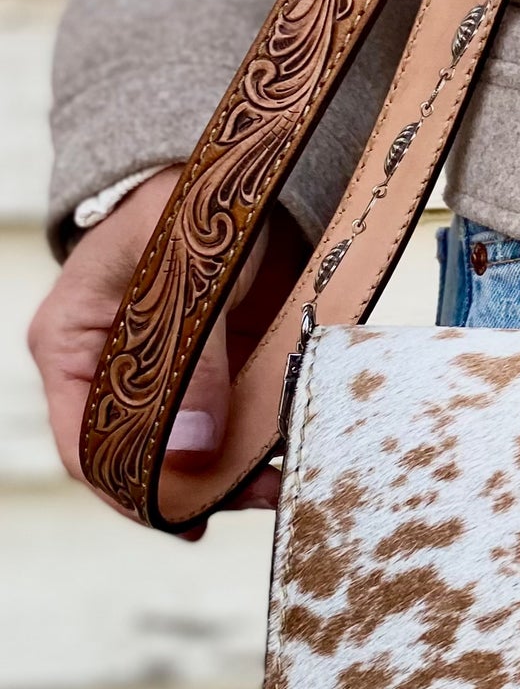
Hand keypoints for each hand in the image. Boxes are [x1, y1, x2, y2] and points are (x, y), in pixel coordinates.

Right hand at [28, 168, 302, 536]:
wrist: (245, 171)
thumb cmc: (194, 204)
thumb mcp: (190, 276)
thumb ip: (194, 363)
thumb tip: (192, 452)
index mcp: (70, 342)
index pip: (84, 442)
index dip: (131, 488)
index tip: (183, 517)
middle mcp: (107, 368)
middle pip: (138, 455)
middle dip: (191, 487)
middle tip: (252, 501)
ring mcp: (161, 373)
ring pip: (184, 446)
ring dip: (228, 472)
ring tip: (275, 488)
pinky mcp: (210, 368)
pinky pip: (222, 421)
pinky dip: (250, 444)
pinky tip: (280, 459)